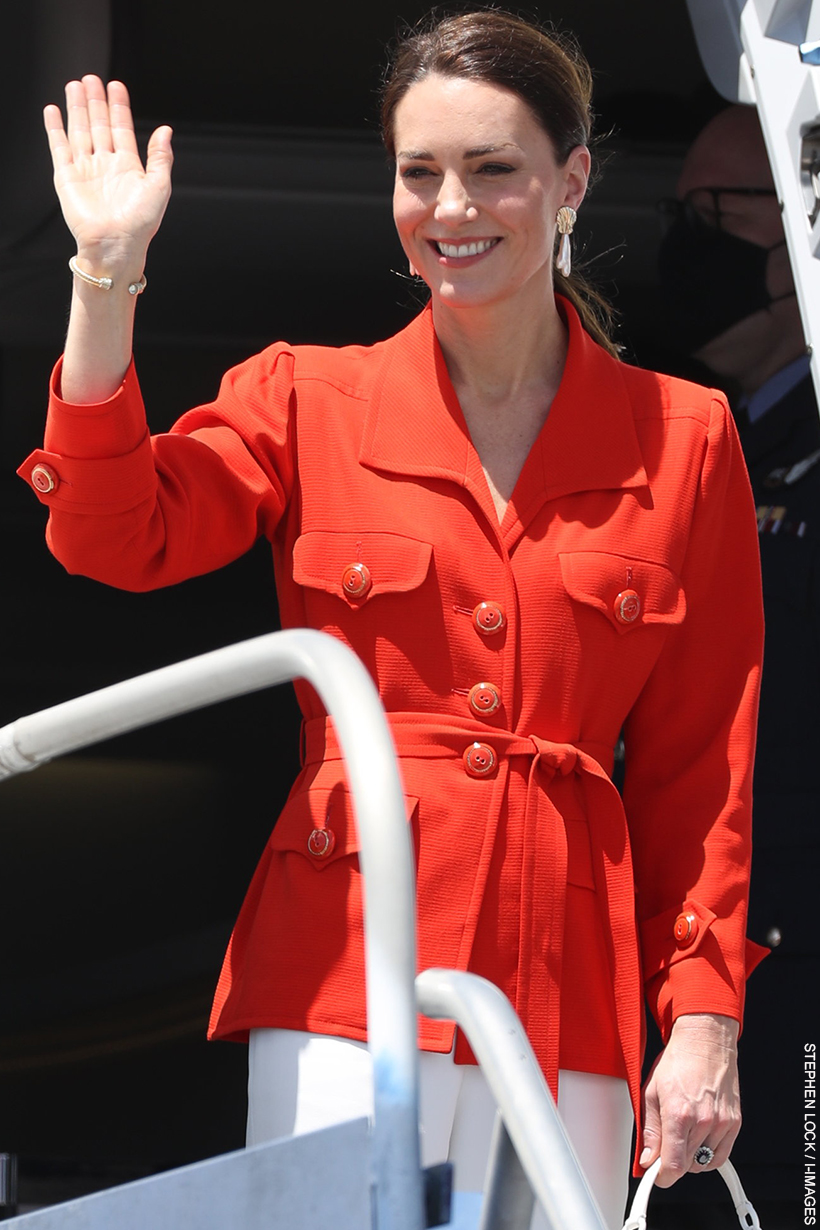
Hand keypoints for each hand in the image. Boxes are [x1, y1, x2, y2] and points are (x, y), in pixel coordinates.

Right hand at [43, 76, 172, 267]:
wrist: (115, 244)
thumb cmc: (140, 223)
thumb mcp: (159, 186)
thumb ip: (161, 157)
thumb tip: (166, 130)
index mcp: (128, 167)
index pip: (122, 128)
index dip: (119, 107)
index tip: (116, 86)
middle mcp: (106, 166)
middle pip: (99, 125)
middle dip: (96, 101)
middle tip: (92, 78)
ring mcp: (86, 170)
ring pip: (80, 131)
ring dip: (78, 108)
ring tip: (76, 85)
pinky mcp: (67, 177)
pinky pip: (59, 147)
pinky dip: (55, 128)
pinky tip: (54, 111)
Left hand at [640, 1013, 740, 1186]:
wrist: (705, 1041)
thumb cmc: (678, 1061)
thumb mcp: (652, 1092)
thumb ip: (650, 1130)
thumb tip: (648, 1158)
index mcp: (679, 1114)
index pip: (673, 1165)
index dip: (662, 1176)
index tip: (657, 1175)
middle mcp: (703, 1121)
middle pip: (687, 1165)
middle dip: (673, 1160)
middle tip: (666, 1144)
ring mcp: (722, 1123)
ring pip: (704, 1162)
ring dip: (691, 1157)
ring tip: (683, 1134)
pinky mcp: (734, 1123)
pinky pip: (721, 1155)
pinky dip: (709, 1155)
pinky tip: (699, 1140)